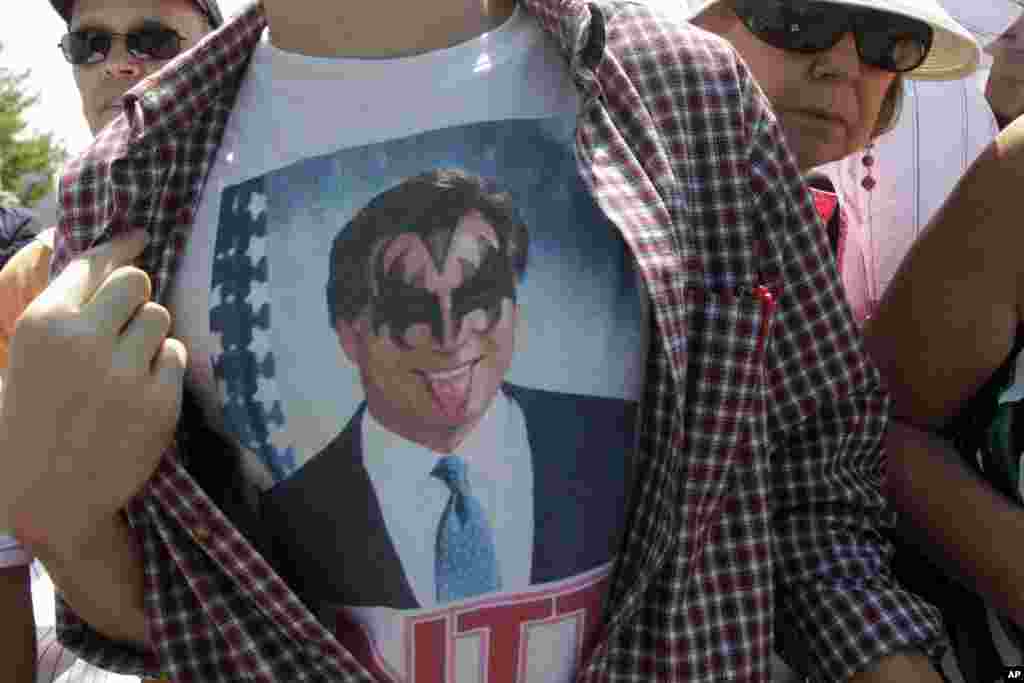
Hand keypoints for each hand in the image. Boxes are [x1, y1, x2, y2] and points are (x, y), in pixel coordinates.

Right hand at [0, 230, 185, 553]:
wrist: (45, 495)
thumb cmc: (32, 414)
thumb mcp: (25, 351)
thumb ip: (63, 303)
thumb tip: (115, 248)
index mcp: (42, 323)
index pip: (95, 264)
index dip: (121, 249)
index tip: (140, 237)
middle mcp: (83, 342)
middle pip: (137, 284)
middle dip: (134, 297)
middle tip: (122, 323)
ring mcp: (124, 374)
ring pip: (160, 318)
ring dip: (147, 334)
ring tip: (123, 363)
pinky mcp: (159, 403)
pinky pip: (176, 355)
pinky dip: (162, 365)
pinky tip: (138, 388)